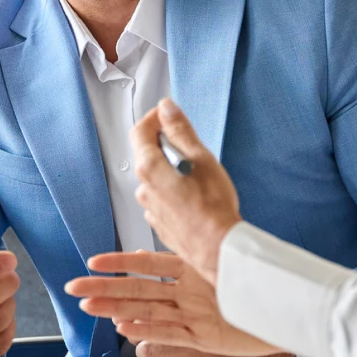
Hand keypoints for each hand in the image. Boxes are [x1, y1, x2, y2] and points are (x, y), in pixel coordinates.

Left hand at [65, 249, 278, 356]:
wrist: (283, 309)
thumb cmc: (251, 287)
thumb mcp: (220, 266)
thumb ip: (188, 263)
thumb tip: (153, 256)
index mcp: (196, 266)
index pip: (149, 262)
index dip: (120, 262)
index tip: (93, 261)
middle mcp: (192, 287)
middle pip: (139, 286)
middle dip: (104, 286)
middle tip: (74, 287)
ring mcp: (196, 312)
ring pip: (148, 309)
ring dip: (116, 308)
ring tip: (88, 306)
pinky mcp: (203, 336)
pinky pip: (168, 333)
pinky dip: (145, 331)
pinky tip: (123, 329)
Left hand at [130, 99, 241, 281]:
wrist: (216, 247)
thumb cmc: (212, 205)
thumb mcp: (201, 158)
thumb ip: (180, 130)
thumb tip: (166, 109)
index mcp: (150, 167)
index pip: (140, 131)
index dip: (154, 118)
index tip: (168, 115)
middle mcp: (144, 187)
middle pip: (148, 154)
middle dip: (166, 145)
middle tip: (192, 147)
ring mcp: (149, 207)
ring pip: (156, 177)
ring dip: (171, 170)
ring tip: (198, 176)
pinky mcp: (159, 221)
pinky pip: (162, 196)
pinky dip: (174, 190)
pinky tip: (195, 196)